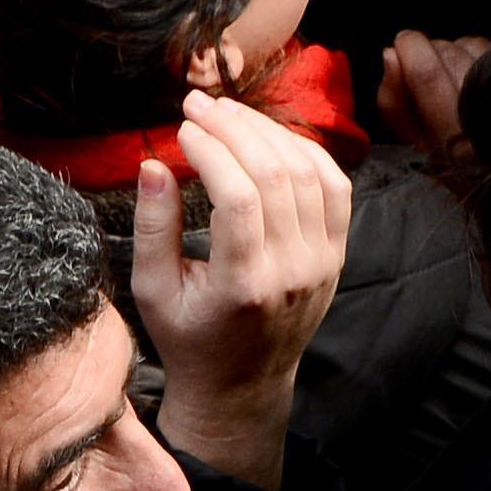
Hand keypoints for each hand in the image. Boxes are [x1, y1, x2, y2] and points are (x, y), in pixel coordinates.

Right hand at [138, 91, 351, 488]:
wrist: (242, 384)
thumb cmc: (188, 338)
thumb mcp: (152, 292)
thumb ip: (153, 228)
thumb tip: (153, 164)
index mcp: (245, 285)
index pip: (238, 198)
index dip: (212, 151)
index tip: (182, 127)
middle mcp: (294, 270)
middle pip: (276, 176)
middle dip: (236, 129)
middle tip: (200, 105)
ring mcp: (323, 260)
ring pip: (309, 172)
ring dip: (269, 132)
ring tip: (230, 113)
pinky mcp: (337, 253)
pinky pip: (335, 186)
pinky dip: (307, 152)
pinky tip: (272, 136)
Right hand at [378, 31, 490, 177]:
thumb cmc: (461, 164)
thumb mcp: (418, 146)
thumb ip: (395, 104)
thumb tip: (390, 54)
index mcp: (456, 138)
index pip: (427, 74)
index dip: (409, 49)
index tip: (399, 44)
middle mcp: (487, 110)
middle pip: (447, 53)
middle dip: (426, 51)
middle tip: (423, 71)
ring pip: (468, 44)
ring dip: (452, 52)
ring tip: (451, 78)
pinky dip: (474, 53)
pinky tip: (474, 75)